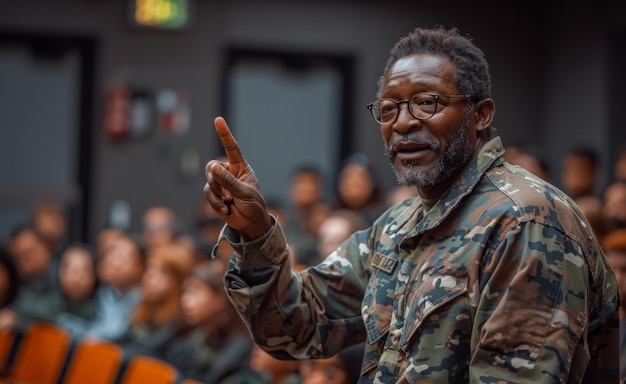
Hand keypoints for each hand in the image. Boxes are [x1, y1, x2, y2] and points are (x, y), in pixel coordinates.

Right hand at [203, 117, 271, 240]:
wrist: (250, 223)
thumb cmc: (253, 205)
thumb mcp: (244, 192)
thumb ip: (228, 180)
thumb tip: (212, 166)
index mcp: (240, 167)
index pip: (231, 148)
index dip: (224, 134)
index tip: (218, 120)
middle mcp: (228, 173)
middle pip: (211, 167)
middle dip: (216, 180)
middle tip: (227, 194)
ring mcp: (220, 184)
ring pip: (208, 182)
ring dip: (217, 195)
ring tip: (229, 203)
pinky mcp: (214, 196)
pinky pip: (207, 194)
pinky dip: (215, 203)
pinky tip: (226, 210)